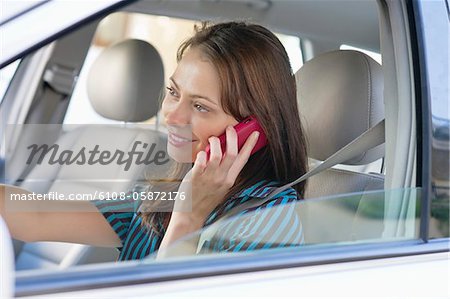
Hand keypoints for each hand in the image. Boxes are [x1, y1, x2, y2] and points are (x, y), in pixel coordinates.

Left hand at [160, 126, 259, 247]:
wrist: (191, 215)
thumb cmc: (205, 200)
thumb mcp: (220, 186)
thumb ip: (223, 171)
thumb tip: (223, 151)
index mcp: (230, 180)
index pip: (243, 159)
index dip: (250, 145)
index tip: (255, 133)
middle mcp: (222, 178)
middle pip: (232, 153)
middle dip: (233, 137)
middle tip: (230, 128)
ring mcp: (209, 178)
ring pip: (217, 154)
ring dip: (215, 142)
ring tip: (212, 140)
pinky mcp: (196, 178)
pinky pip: (201, 160)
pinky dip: (201, 153)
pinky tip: (201, 153)